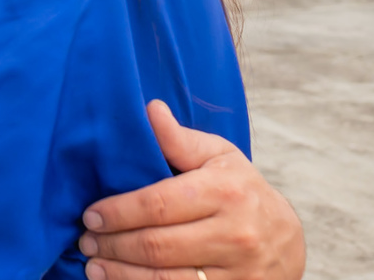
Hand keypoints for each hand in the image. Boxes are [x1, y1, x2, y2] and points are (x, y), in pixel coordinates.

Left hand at [79, 101, 304, 279]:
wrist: (287, 241)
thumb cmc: (241, 190)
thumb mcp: (218, 157)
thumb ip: (180, 140)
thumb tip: (150, 110)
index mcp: (224, 192)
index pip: (159, 204)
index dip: (119, 211)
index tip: (91, 215)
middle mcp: (233, 234)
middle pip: (157, 246)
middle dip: (113, 244)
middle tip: (86, 240)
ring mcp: (235, 273)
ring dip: (121, 274)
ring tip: (94, 265)